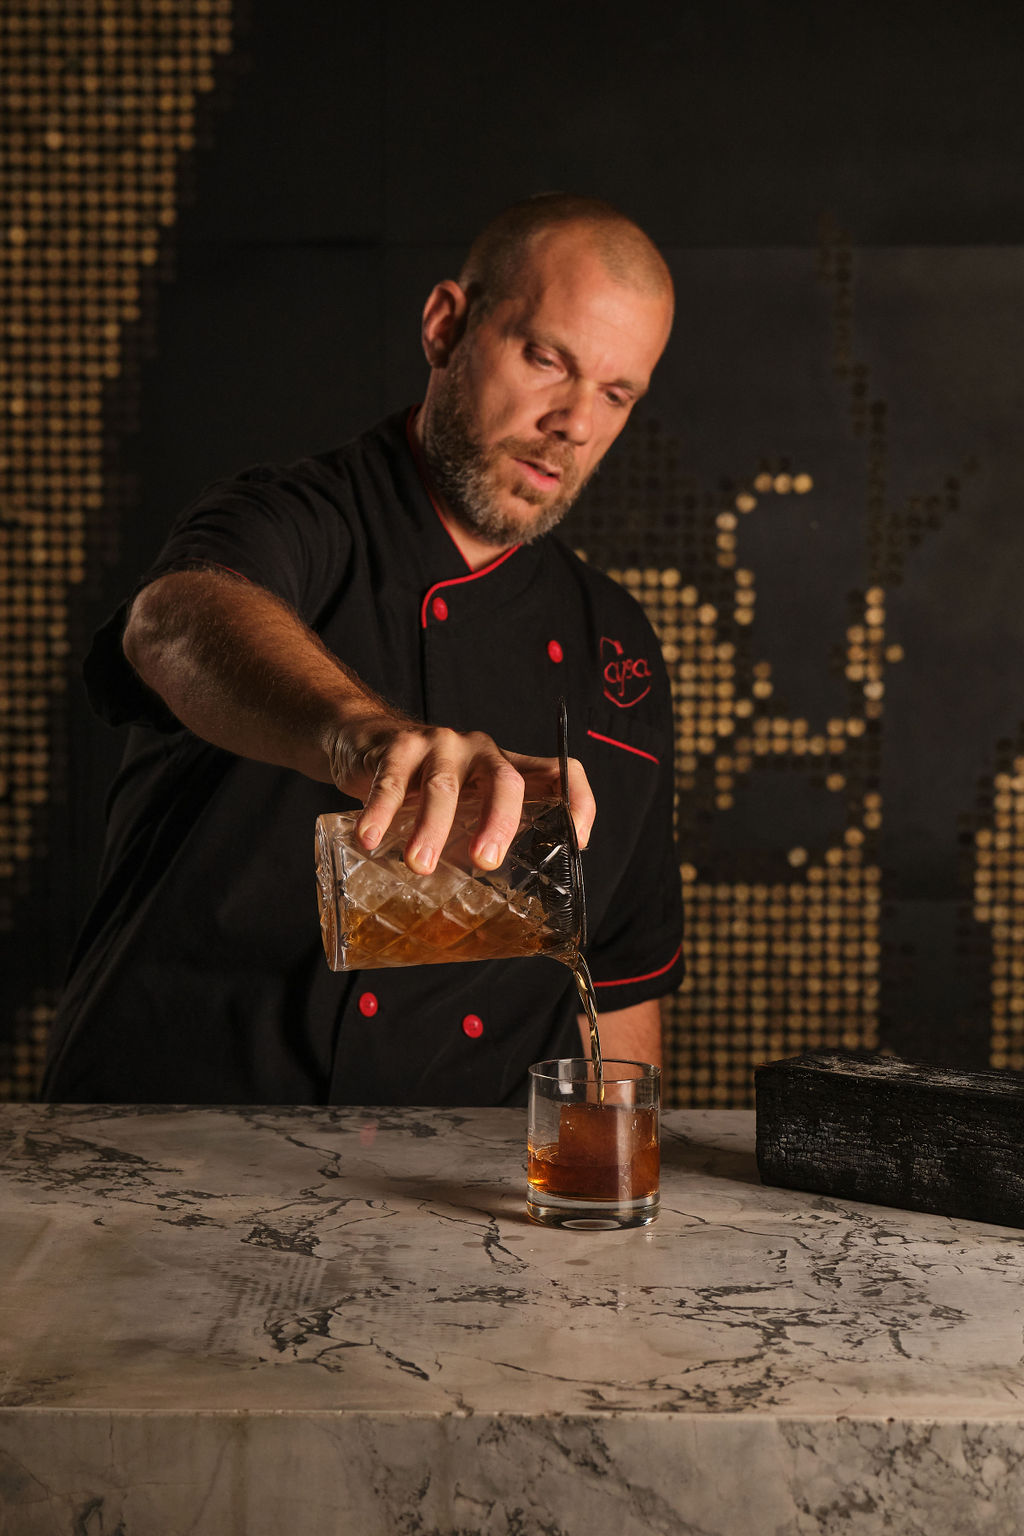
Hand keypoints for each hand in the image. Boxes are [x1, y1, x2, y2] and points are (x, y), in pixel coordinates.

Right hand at [327, 714, 594, 873]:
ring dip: (432, 827)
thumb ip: (474, 842)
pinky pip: (391, 781)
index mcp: (505, 769)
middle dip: (499, 822)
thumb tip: (487, 908)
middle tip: (484, 861)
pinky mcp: (398, 746)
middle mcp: (481, 752)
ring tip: (418, 865)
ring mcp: (440, 745)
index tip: (579, 841)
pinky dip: (381, 812)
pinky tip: (369, 839)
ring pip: (443, 785)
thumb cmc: (423, 786)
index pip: (557, 772)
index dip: (578, 800)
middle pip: (505, 781)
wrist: (366, 740)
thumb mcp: (461, 807)